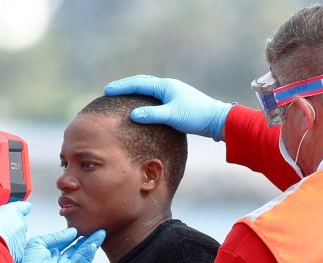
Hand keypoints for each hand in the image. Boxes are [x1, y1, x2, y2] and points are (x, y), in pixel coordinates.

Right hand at [0, 201, 31, 260]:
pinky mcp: (20, 252)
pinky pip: (15, 249)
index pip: (24, 206)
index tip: (12, 210)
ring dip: (9, 237)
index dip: (18, 208)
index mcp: (13, 211)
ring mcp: (21, 239)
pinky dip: (9, 249)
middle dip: (9, 224)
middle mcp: (20, 224)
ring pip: (17, 236)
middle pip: (18, 222)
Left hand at [17, 227, 104, 262]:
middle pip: (79, 248)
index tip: (87, 225)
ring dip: (91, 246)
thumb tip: (72, 231)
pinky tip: (92, 246)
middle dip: (89, 239)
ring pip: (82, 256)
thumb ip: (57, 237)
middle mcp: (60, 260)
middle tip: (99, 230)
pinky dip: (88, 256)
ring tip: (99, 235)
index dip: (79, 234)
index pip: (69, 241)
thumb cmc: (25, 262)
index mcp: (52, 251)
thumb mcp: (40, 242)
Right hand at [104, 75, 231, 140]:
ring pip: (148, 89)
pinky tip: (139, 107)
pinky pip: (153, 97)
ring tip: (121, 96)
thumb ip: (152, 115)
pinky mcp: (175, 102)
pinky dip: (143, 99)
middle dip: (125, 86)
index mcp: (165, 86)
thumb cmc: (195, 116)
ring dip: (134, 91)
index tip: (106, 90)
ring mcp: (171, 93)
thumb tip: (133, 114)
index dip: (121, 87)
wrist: (216, 119)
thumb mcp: (172, 116)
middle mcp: (167, 87)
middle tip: (110, 90)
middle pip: (141, 83)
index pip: (138, 84)